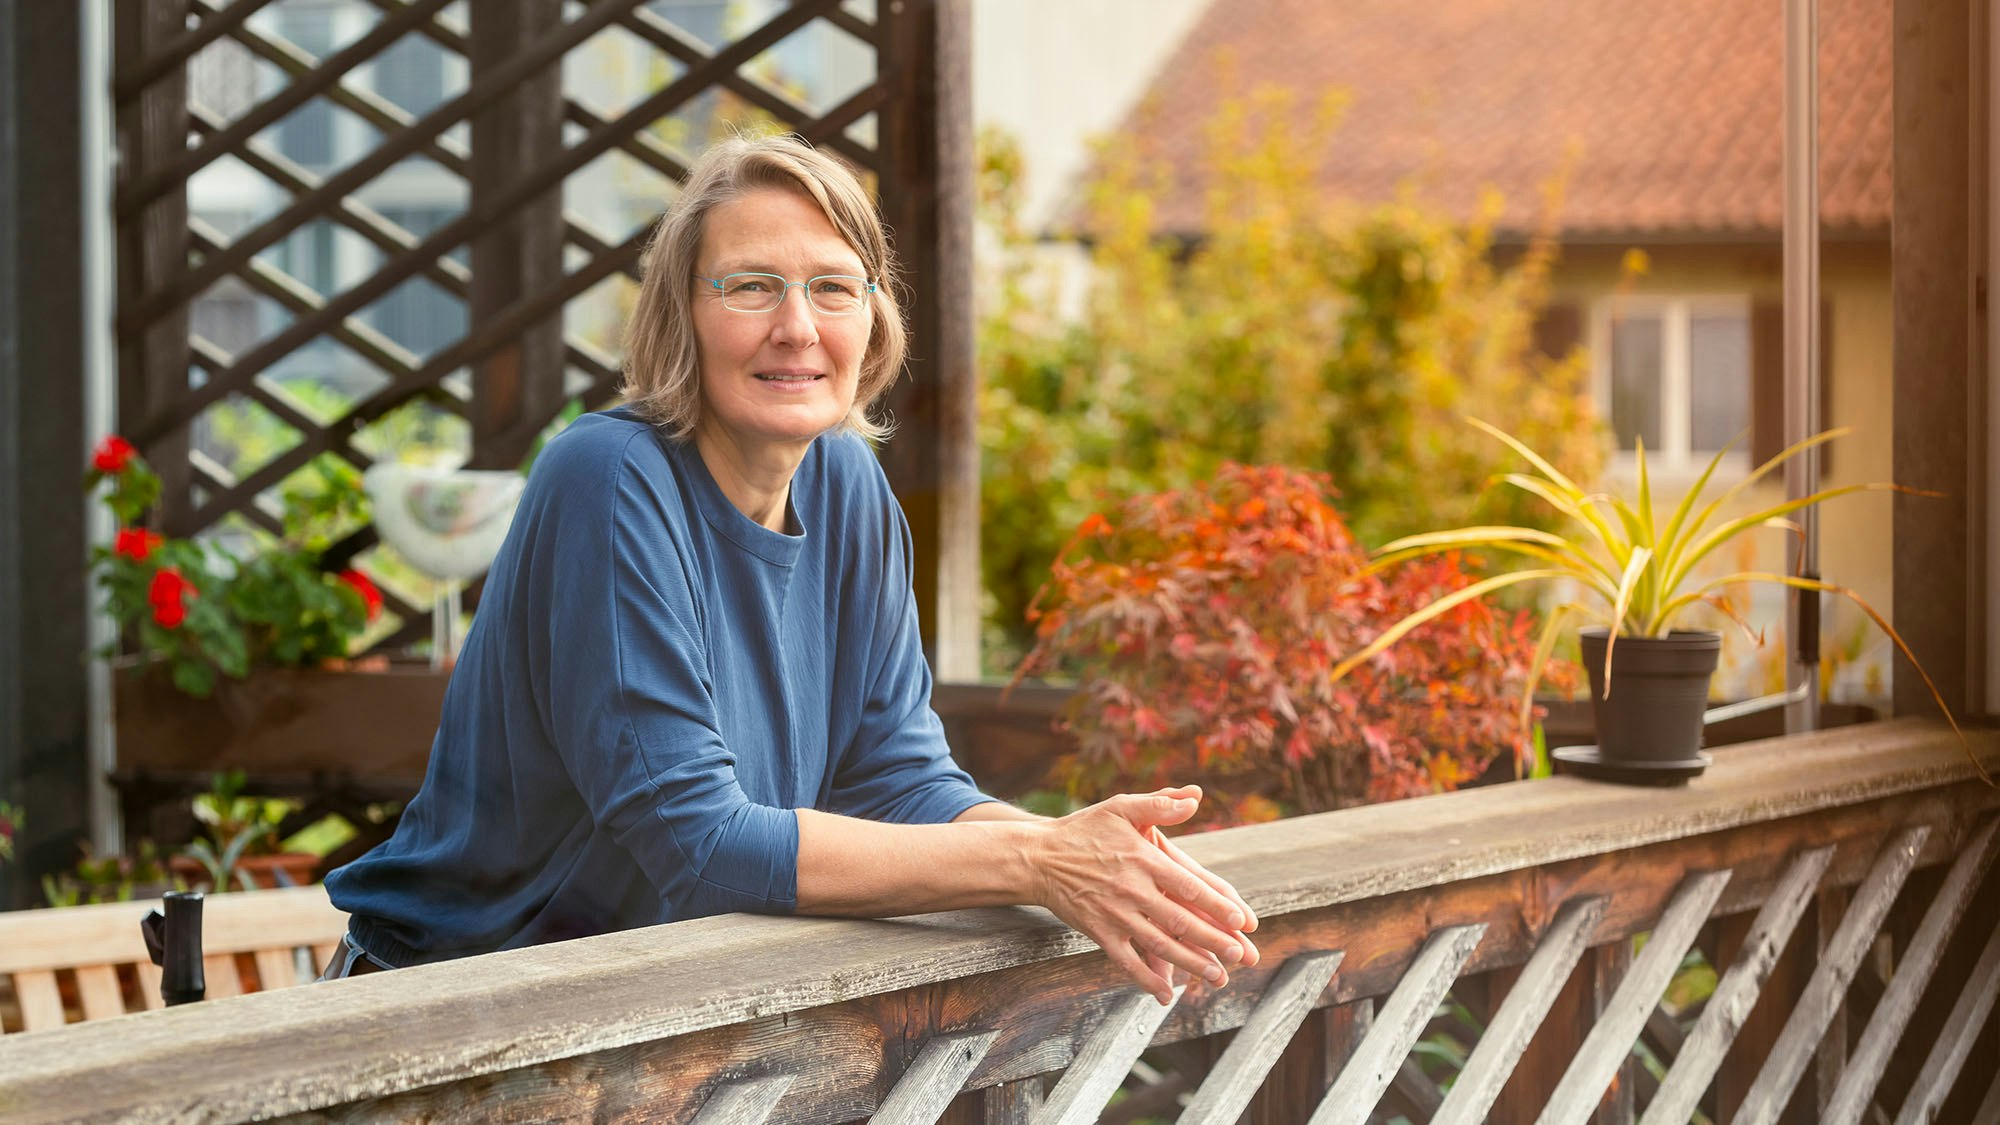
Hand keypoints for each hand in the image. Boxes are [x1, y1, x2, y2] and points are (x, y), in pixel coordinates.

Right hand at [1027, 788, 1256, 1003]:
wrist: (1039, 858)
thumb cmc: (1084, 830)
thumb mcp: (1121, 808)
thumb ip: (1159, 804)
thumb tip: (1195, 796)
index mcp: (1142, 858)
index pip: (1187, 885)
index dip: (1215, 904)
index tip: (1241, 919)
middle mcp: (1130, 889)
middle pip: (1178, 920)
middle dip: (1212, 940)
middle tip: (1240, 955)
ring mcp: (1114, 914)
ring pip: (1158, 945)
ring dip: (1190, 963)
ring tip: (1217, 975)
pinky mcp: (1099, 932)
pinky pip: (1126, 961)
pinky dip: (1146, 979)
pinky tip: (1166, 993)